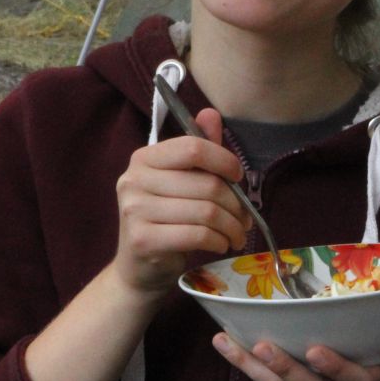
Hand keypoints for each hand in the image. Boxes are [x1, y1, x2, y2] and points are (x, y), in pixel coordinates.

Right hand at [112, 107, 249, 295]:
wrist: (139, 266)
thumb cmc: (168, 218)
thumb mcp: (184, 181)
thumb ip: (199, 150)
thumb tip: (210, 114)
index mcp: (144, 158)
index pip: (193, 148)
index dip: (224, 161)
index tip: (239, 177)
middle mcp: (133, 180)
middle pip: (206, 184)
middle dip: (236, 205)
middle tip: (245, 218)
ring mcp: (134, 210)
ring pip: (206, 211)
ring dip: (232, 227)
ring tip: (237, 234)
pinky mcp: (142, 239)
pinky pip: (197, 234)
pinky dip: (218, 241)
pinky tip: (220, 244)